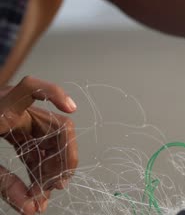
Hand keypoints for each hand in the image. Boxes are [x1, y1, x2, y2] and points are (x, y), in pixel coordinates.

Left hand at [0, 76, 77, 213]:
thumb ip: (4, 184)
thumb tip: (31, 207)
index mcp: (1, 109)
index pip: (30, 87)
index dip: (54, 93)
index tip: (71, 108)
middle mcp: (18, 112)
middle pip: (57, 126)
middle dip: (62, 157)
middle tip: (57, 184)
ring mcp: (21, 123)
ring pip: (53, 142)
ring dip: (54, 168)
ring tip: (45, 193)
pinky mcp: (19, 134)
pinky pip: (40, 150)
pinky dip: (42, 169)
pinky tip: (39, 187)